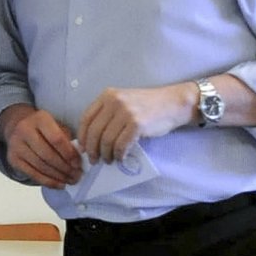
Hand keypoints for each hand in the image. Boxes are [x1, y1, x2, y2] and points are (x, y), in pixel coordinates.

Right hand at [0, 105, 81, 188]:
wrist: (19, 128)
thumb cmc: (44, 129)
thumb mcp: (57, 126)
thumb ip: (67, 140)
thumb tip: (77, 161)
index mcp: (40, 119)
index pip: (56, 139)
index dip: (69, 154)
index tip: (78, 164)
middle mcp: (25, 130)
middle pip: (48, 155)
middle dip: (65, 168)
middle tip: (77, 175)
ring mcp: (16, 145)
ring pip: (41, 166)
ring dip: (58, 176)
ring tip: (70, 180)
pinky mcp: (13, 159)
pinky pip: (33, 174)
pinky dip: (48, 182)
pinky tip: (59, 184)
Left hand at [78, 84, 194, 163]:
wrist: (172, 103)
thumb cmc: (147, 107)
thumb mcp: (123, 103)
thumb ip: (107, 115)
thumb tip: (90, 140)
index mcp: (107, 95)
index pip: (86, 118)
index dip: (82, 137)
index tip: (83, 149)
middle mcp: (115, 101)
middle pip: (94, 132)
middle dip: (92, 150)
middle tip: (94, 160)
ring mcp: (126, 112)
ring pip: (106, 140)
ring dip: (106, 154)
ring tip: (109, 160)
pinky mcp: (137, 124)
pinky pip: (121, 145)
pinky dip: (119, 155)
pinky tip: (121, 158)